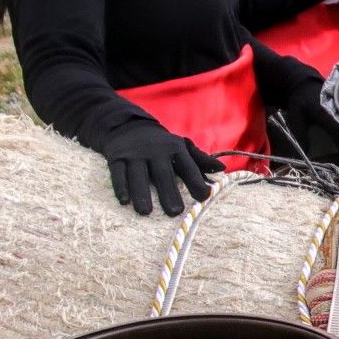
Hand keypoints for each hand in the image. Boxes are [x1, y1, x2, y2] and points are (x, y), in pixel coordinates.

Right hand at [100, 121, 222, 216]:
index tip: (205, 197)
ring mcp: (135, 153)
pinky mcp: (117, 157)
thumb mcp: (182, 147)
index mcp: (175, 148)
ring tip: (146, 212)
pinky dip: (120, 186)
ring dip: (141, 193)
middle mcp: (155, 150)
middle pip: (163, 174)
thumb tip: (221, 169)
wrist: (128, 126)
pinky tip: (124, 201)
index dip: (197, 181)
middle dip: (169, 192)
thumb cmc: (162, 144)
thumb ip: (200, 160)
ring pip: (138, 175)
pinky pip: (117, 173)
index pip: (188, 166)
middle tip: (175, 212)